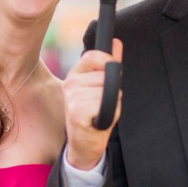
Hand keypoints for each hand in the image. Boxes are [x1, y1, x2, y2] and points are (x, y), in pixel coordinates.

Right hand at [63, 39, 122, 169]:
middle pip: (105, 76)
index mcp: (75, 74)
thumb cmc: (94, 114)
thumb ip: (109, 64)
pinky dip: (109, 114)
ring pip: (107, 91)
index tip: (111, 70)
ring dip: (112, 104)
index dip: (107, 60)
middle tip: (102, 103)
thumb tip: (117, 43)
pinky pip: (104, 104)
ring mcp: (72, 98)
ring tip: (100, 112)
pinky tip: (98, 120)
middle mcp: (70, 83)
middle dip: (111, 90)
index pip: (92, 56)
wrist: (84, 143)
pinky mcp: (76, 112)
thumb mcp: (101, 87)